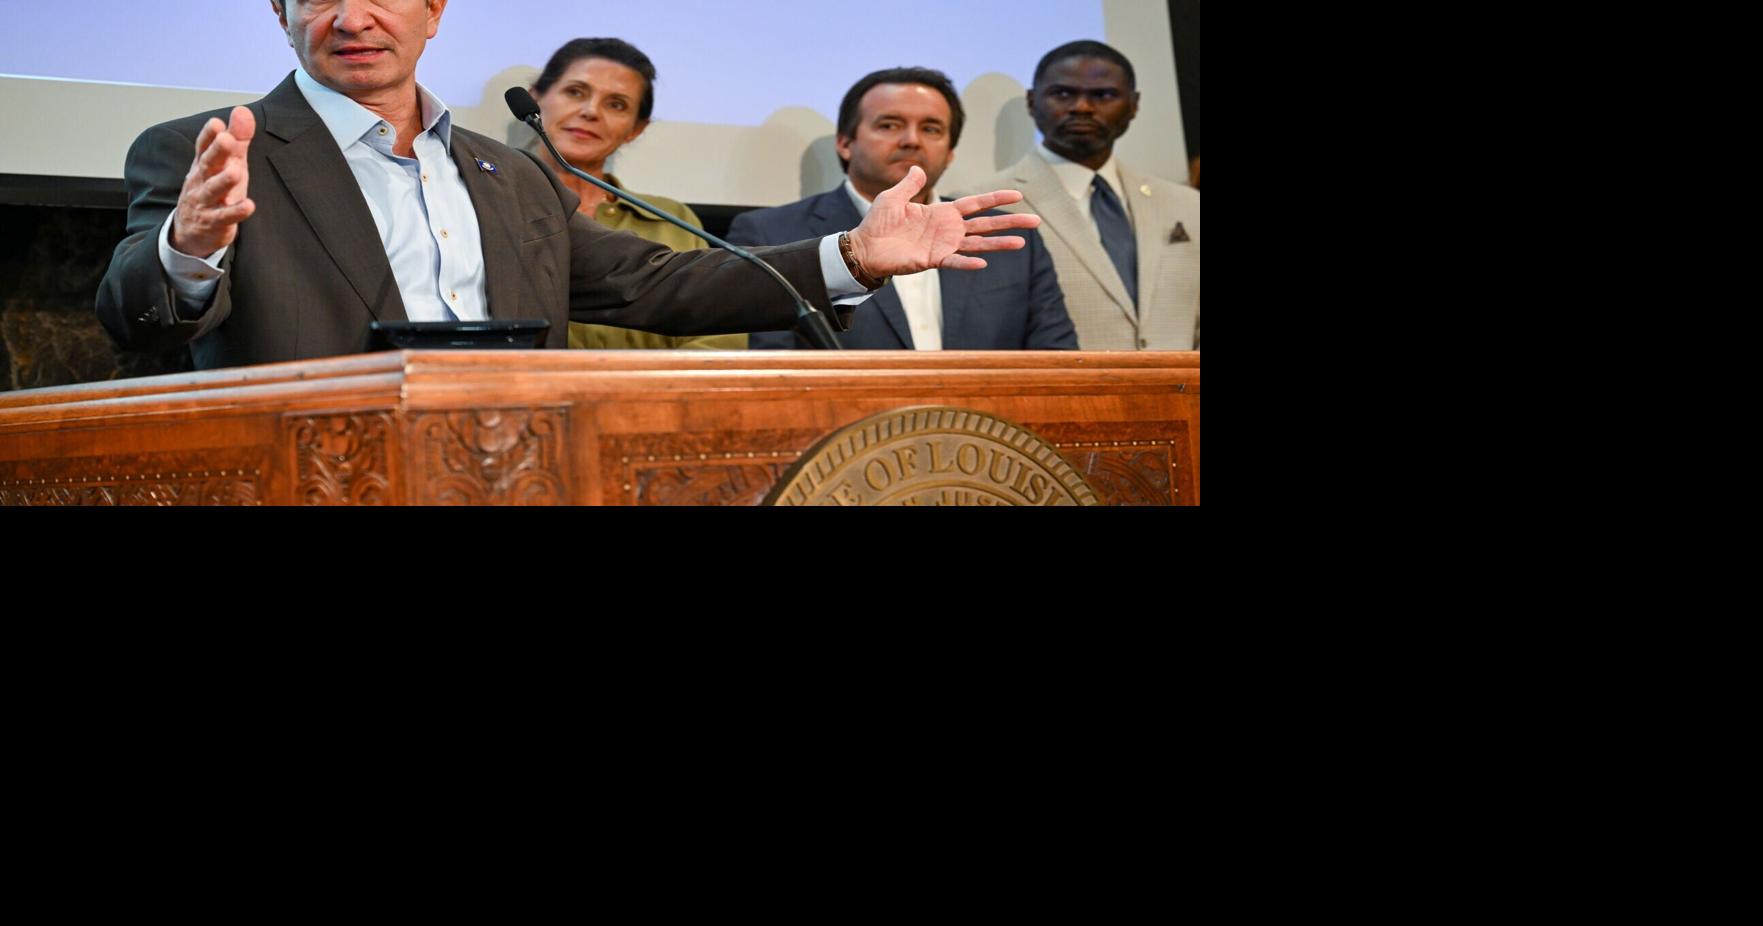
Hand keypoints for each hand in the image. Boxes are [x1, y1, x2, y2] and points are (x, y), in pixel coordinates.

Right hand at [170, 106, 256, 256]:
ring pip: (212, 190)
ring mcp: (205, 202)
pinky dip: (236, 211)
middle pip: (208, 164)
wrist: (191, 231)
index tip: (217, 123)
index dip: (209, 135)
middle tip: (227, 139)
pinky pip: (224, 217)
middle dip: (217, 152)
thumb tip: (243, 111)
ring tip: (235, 172)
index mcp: (204, 164)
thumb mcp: (227, 163)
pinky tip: (249, 205)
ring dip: (223, 181)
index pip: (203, 147)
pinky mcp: (214, 222)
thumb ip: (237, 138)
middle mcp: (201, 181)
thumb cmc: (214, 191)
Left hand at [845, 165, 1041, 276]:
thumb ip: (909, 183)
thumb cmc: (877, 223)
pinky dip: (968, 263)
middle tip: (1035, 221)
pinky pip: (955, 262)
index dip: (996, 198)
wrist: (864, 247)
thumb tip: (918, 167)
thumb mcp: (893, 196)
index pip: (976, 204)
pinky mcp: (933, 260)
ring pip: (978, 243)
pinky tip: (984, 264)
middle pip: (986, 223)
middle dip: (1010, 222)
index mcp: (942, 212)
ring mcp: (943, 245)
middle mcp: (948, 229)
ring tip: (1021, 243)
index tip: (1018, 195)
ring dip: (999, 243)